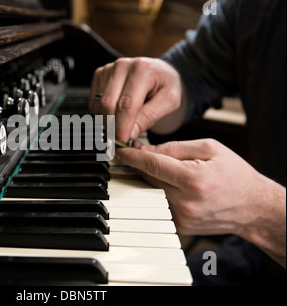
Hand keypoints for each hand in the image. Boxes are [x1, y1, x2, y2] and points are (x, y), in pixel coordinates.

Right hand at [89, 57, 185, 140]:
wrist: (159, 71)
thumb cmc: (165, 85)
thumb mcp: (169, 102)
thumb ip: (149, 117)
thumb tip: (129, 133)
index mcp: (142, 70)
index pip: (126, 104)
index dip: (122, 126)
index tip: (123, 141)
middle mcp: (122, 66)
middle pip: (108, 105)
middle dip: (113, 126)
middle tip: (121, 139)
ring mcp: (109, 69)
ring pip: (99, 105)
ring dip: (108, 121)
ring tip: (122, 124)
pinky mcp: (100, 74)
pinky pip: (94, 102)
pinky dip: (102, 114)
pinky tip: (116, 113)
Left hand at [115, 139, 285, 266]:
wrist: (253, 207)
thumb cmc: (235, 175)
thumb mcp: (210, 149)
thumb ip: (175, 148)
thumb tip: (147, 149)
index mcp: (194, 180)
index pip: (152, 165)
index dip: (133, 156)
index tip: (120, 150)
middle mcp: (185, 202)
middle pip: (148, 178)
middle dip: (142, 165)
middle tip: (142, 154)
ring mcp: (181, 218)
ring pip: (151, 192)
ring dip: (150, 179)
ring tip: (163, 170)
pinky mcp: (180, 227)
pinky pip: (160, 204)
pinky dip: (160, 193)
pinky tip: (172, 186)